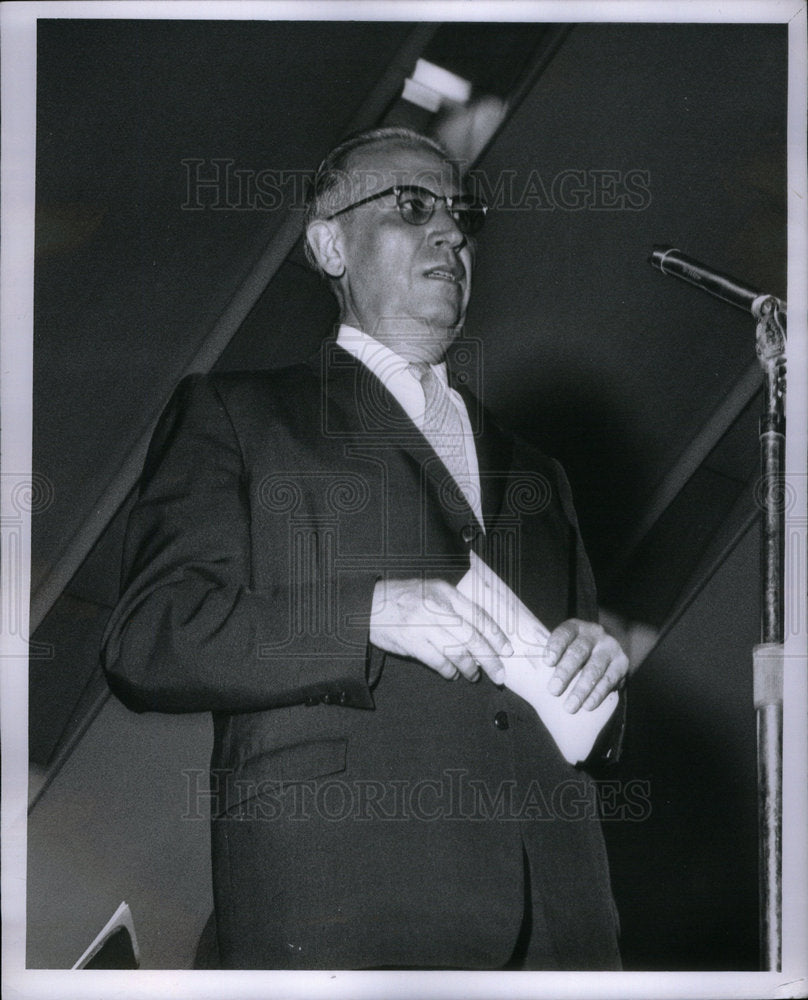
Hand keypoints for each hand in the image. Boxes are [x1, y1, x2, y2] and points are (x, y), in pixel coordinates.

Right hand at [369, 578, 512, 684]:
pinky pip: (438, 662)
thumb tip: (481, 631)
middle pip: (472, 638)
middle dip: (490, 659)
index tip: (506, 650)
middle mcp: (436, 608)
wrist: (368, 604)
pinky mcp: (411, 642)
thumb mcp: (432, 591)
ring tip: (473, 674)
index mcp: (445, 593)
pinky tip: (452, 674)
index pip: (478, 615)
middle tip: (499, 674)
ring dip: (470, 668)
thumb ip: (454, 606)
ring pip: (457, 652)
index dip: (496, 635)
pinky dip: (449, 671)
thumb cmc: (403, 598)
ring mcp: (423, 626)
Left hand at [544, 619, 628, 713]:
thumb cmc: (575, 655)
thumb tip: (523, 675)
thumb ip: (550, 658)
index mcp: (576, 628)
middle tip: (553, 690)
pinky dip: (597, 694)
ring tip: (569, 706)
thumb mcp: (564, 648)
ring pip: (594, 668)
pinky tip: (587, 705)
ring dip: (581, 689)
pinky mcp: (622, 663)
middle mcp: (594, 634)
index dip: (555, 646)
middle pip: (579, 652)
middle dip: (565, 672)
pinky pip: (609, 680)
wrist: (606, 654)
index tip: (546, 662)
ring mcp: (610, 647)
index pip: (564, 633)